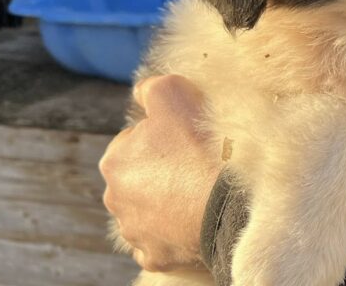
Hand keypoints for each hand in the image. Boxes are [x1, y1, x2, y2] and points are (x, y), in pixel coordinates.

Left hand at [100, 75, 221, 271]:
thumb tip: (141, 92)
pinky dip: (174, 232)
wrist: (230, 200)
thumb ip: (150, 88)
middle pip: (141, 177)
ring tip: (200, 192)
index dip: (164, 135)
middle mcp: (115, 199)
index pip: (136, 140)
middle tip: (196, 164)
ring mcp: (135, 232)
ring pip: (150, 210)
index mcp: (114, 161)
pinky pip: (162, 240)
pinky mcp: (156, 256)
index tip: (188, 137)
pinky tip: (194, 219)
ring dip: (168, 201)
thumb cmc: (201, 144)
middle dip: (163, 171)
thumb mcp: (174, 92)